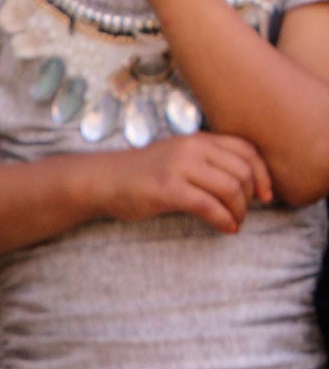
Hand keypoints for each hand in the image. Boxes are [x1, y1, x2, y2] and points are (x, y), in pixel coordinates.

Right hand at [101, 132, 272, 231]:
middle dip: (250, 197)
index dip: (263, 173)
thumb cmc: (140, 174)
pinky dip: (223, 219)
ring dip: (238, 210)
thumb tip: (240, 182)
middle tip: (244, 213)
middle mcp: (193, 149)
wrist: (103, 180)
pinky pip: (208, 205)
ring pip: (229, 188)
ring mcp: (180, 168)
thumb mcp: (178, 157)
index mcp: (199, 139)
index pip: (246, 150)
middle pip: (242, 171)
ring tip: (235, 222)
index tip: (265, 194)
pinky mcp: (168, 189)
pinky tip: (226, 228)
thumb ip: (206, 161)